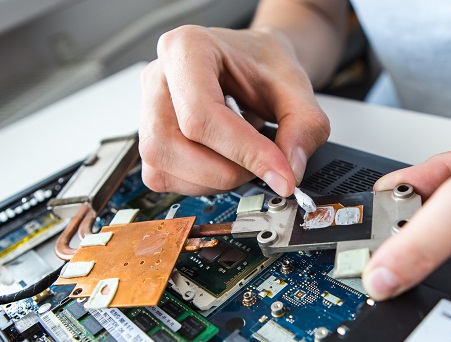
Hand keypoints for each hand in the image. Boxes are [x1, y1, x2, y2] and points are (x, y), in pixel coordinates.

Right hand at [138, 26, 329, 195]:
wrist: (254, 64)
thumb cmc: (264, 65)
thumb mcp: (296, 87)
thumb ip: (304, 127)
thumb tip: (289, 174)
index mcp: (187, 48)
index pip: (201, 114)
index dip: (244, 151)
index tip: (281, 173)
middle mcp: (157, 77)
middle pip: (174, 145)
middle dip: (228, 170)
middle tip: (264, 164)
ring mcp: (147, 110)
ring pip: (164, 167)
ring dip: (214, 180)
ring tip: (245, 159)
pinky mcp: (149, 141)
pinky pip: (163, 177)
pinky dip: (201, 184)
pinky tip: (224, 164)